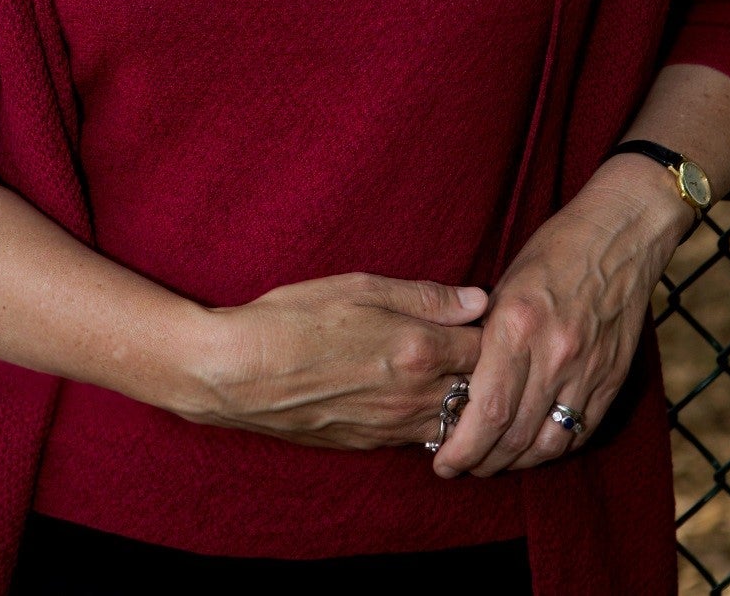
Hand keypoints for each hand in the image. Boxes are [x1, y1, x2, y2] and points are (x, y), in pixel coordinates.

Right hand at [178, 271, 487, 450]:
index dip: (492, 332)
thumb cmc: (294, 317)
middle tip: (481, 349)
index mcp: (417, 350)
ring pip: (452, 424)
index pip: (486, 348)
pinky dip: (429, 422)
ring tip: (453, 375)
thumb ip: (425, 297)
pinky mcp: (367, 444)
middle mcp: (412, 396)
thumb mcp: (359, 286)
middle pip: (478, 393)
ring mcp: (390, 427)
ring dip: (461, 402)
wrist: (237, 373)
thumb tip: (478, 300)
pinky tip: (417, 398)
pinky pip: (418, 439)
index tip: (487, 319)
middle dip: (486, 372)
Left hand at [431, 166, 692, 478]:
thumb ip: (485, 337)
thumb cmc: (554, 250)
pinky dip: (552, 448)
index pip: (488, 410)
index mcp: (518, 325)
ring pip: (547, 445)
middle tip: (460, 465)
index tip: (444, 460)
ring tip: (493, 461)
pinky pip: (580, 433)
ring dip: (516, 462)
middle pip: (514, 436)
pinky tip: (533, 446)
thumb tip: (458, 384)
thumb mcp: (505, 285)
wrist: (619, 235)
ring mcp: (587, 370)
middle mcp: (554, 354)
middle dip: (481, 462)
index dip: (462, 447)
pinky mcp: (611, 379)